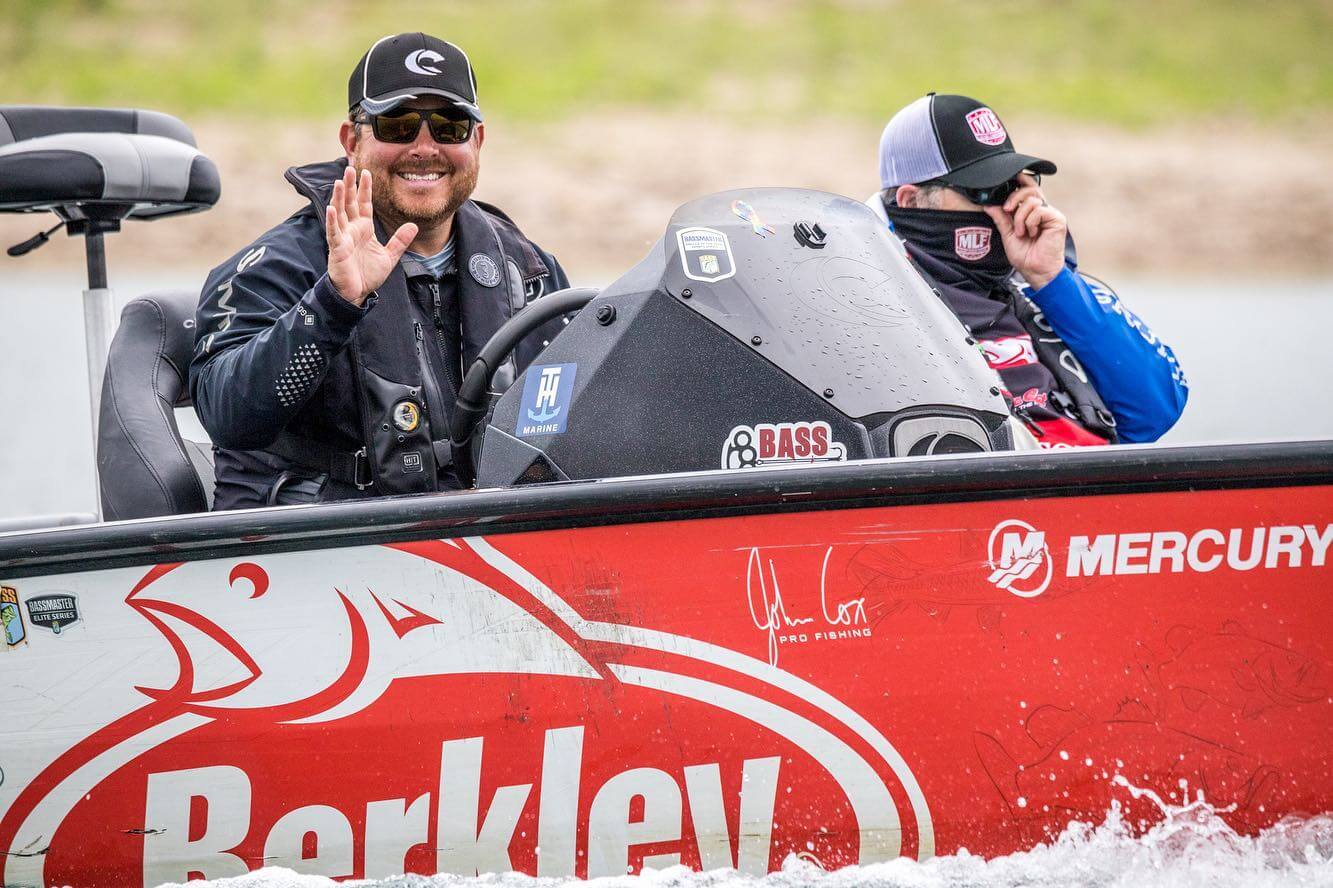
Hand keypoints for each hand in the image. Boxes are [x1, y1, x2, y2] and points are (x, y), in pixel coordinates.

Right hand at [325, 167, 417, 306]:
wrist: (357, 293)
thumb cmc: (368, 274)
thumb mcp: (390, 256)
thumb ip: (400, 240)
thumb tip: (414, 225)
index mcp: (364, 228)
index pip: (364, 204)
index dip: (365, 189)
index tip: (367, 173)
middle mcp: (352, 229)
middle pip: (350, 203)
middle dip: (350, 186)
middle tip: (350, 167)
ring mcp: (343, 237)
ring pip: (340, 213)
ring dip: (339, 198)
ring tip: (340, 182)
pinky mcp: (336, 248)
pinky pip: (334, 232)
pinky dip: (332, 221)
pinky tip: (332, 208)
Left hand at [984, 173, 1065, 290]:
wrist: (1036, 271)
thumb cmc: (1026, 256)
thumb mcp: (1008, 235)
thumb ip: (1001, 218)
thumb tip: (989, 205)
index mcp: (1031, 213)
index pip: (1027, 190)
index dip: (1020, 181)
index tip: (1009, 178)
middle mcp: (1042, 211)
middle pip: (1029, 189)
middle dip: (1014, 197)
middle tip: (1007, 210)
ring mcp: (1050, 214)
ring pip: (1032, 200)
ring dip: (1020, 217)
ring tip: (1021, 232)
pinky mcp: (1057, 219)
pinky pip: (1039, 210)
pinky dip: (1030, 222)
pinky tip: (1033, 233)